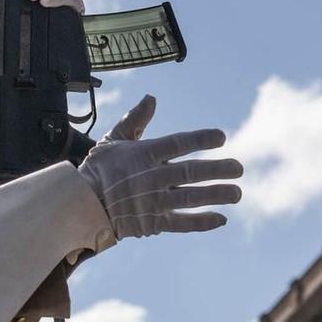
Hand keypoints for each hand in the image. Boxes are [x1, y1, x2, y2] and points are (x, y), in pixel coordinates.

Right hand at [76, 97, 241, 240]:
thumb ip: (135, 120)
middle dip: (217, 170)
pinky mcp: (153, 223)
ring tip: (237, 193)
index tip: (221, 137)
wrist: (82, 205)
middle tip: (239, 168)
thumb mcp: (113, 140)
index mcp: (143, 154)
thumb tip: (152, 98)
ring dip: (216, 195)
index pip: (176, 144)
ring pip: (190, 198)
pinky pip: (181, 224)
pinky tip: (222, 218)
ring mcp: (153, 202)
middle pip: (190, 172)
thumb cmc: (100, 169)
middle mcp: (150, 178)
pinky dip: (202, 222)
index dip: (200, 139)